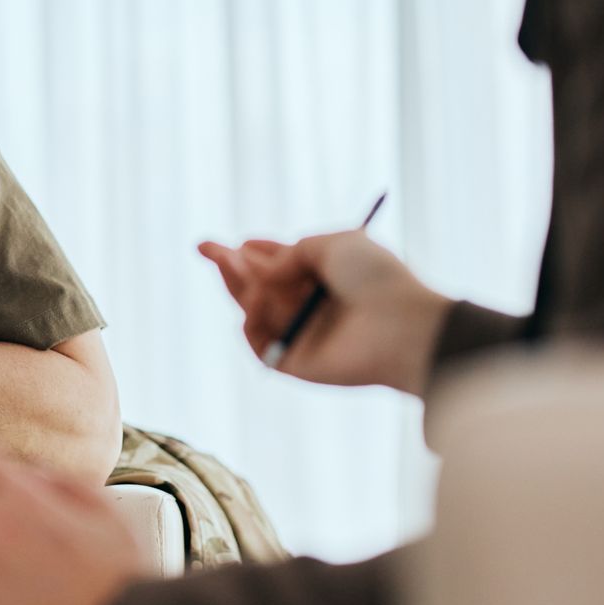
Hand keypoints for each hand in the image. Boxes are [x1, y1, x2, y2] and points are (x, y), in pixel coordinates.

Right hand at [199, 230, 450, 395]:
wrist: (399, 325)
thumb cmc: (376, 279)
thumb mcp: (334, 243)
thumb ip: (291, 252)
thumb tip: (263, 273)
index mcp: (328, 278)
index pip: (284, 266)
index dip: (259, 252)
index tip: (241, 241)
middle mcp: (314, 307)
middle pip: (261, 287)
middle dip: (232, 266)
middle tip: (204, 246)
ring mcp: (303, 336)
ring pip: (255, 310)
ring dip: (239, 286)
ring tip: (233, 264)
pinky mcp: (295, 364)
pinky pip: (259, 344)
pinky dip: (251, 322)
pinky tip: (255, 304)